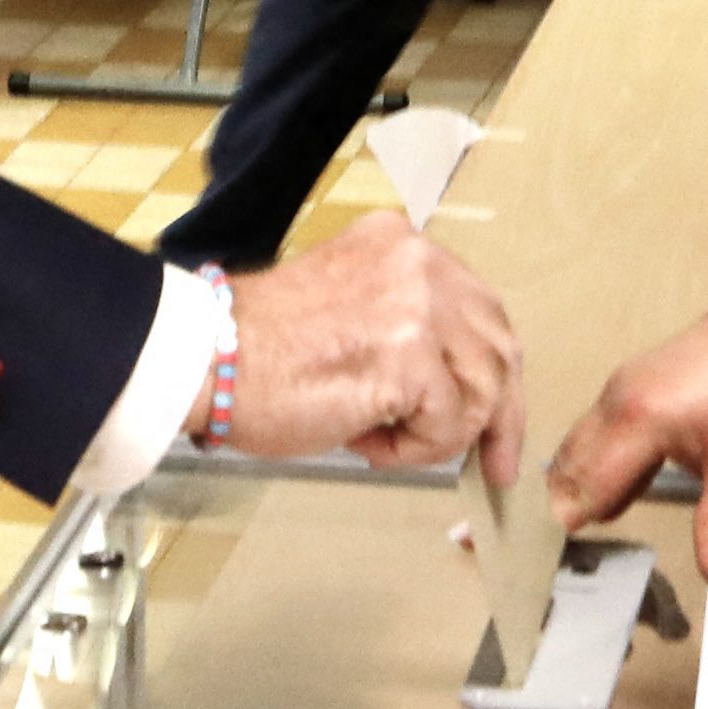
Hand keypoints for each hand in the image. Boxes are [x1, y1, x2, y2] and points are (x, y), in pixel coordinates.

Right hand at [217, 215, 519, 477]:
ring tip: (382, 439)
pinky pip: (448, 426)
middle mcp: (419, 263)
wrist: (208, 362)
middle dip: (498, 415)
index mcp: (402, 244)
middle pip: (499, 348)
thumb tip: (456, 386)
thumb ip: (406, 324)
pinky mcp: (410, 356)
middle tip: (492, 464)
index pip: (481, 311)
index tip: (496, 420)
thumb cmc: (260, 352)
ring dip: (438, 434)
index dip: (494, 373)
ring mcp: (418, 306)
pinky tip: (368, 442)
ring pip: (480, 392)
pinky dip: (416, 451)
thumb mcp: (350, 307)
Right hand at [534, 301, 707, 585]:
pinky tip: (611, 495)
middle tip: (551, 558)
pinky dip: (593, 465)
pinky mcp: (632, 384)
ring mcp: (619, 388)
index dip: (565, 529)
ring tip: (574, 534)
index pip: (579, 490)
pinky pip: (595, 432)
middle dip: (557, 510)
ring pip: (576, 448)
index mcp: (633, 423)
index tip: (551, 566)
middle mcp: (614, 402)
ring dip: (574, 488)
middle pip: (564, 469)